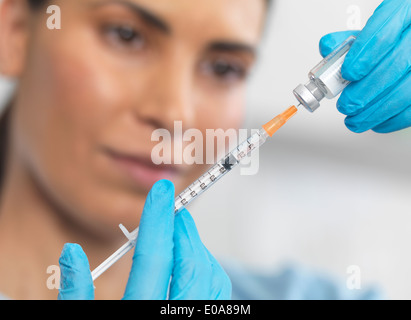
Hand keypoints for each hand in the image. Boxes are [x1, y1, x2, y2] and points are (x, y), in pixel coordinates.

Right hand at [57, 180, 230, 299]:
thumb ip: (75, 294)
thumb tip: (73, 253)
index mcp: (137, 315)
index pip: (152, 258)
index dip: (158, 219)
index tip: (163, 191)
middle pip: (190, 266)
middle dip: (184, 231)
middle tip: (174, 212)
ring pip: (211, 278)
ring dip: (198, 249)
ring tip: (180, 236)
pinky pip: (217, 295)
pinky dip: (208, 271)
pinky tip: (191, 265)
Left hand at [319, 0, 409, 132]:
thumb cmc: (393, 38)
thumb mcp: (372, 31)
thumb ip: (348, 41)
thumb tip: (328, 48)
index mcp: (403, 14)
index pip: (384, 33)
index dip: (363, 56)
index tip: (347, 74)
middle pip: (395, 65)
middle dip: (364, 92)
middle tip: (345, 105)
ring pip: (406, 91)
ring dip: (375, 112)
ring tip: (354, 120)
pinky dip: (392, 120)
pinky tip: (376, 123)